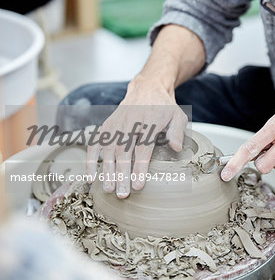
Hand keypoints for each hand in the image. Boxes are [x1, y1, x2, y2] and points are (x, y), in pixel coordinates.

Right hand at [86, 75, 187, 197]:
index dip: (139, 167)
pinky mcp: (107, 125)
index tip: (138, 185)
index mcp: (149, 121)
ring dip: (106, 170)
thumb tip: (176, 148)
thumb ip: (177, 132)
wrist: (148, 88)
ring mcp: (116, 124)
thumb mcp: (178, 116)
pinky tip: (91, 176)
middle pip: (123, 151)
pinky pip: (95, 143)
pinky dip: (91, 159)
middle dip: (121, 174)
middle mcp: (130, 122)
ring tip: (108, 189)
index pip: (143, 148)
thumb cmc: (164, 107)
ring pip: (108, 149)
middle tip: (122, 194)